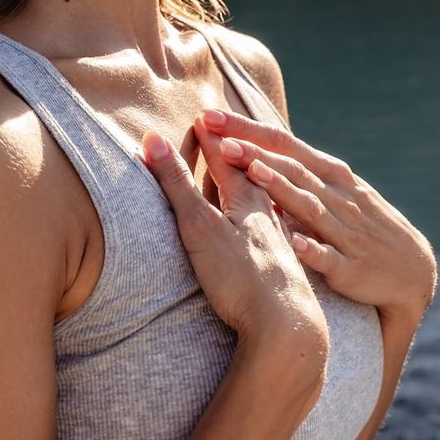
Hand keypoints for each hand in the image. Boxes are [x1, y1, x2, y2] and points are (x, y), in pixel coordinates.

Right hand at [140, 117, 329, 358]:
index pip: (224, 153)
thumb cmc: (240, 275)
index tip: (203, 112)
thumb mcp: (199, 225)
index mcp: (247, 194)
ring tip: (248, 166)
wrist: (287, 327)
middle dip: (233, 149)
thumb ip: (176, 183)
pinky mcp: (281, 264)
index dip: (210, 133)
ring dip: (250, 179)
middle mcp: (266, 210)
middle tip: (224, 129)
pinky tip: (266, 224)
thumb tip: (152, 138)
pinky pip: (269, 226)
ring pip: (262, 198)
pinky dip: (260, 213)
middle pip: (247, 170)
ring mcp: (276, 237)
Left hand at [201, 108, 437, 321]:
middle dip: (256, 154)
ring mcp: (346, 232)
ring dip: (282, 190)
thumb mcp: (337, 194)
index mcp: (331, 176)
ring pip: (310, 206)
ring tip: (252, 174)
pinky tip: (295, 242)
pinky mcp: (352, 268)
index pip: (285, 145)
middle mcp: (338, 198)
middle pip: (292, 170)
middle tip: (220, 141)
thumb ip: (299, 177)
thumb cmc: (365, 227)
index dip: (248, 130)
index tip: (211, 116)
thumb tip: (252, 158)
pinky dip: (313, 249)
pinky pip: (330, 258)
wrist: (413, 271)